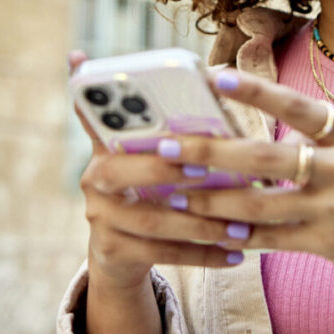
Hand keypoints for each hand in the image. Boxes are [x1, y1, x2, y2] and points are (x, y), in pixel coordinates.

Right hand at [71, 53, 250, 292]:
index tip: (148, 109)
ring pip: (149, 219)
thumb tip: (212, 78)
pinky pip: (159, 253)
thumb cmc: (149, 187)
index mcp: (104, 145)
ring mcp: (99, 217)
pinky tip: (235, 255)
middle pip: (118, 172)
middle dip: (164, 170)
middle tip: (206, 170)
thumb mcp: (149, 154)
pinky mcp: (111, 251)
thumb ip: (169, 124)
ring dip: (199, 223)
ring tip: (240, 225)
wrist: (120, 252)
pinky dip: (201, 254)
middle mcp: (93, 178)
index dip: (112, 110)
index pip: (94, 116)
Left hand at [161, 68, 333, 294]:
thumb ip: (315, 138)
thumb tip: (254, 131)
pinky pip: (272, 239)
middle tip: (165, 147)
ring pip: (260, 204)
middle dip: (211, 152)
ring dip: (212, 199)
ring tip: (174, 193)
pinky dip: (239, 235)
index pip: (299, 106)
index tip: (217, 78)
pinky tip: (210, 230)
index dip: (258, 92)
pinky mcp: (329, 243)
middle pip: (266, 157)